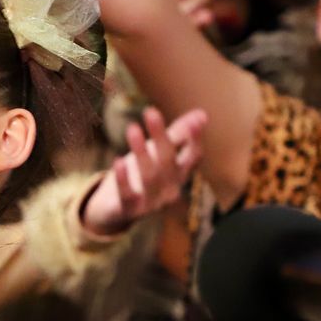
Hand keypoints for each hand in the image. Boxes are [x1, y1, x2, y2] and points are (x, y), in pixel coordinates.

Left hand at [81, 106, 208, 236]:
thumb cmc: (142, 174)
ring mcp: (152, 202)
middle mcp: (171, 190)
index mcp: (180, 174)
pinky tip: (117, 161)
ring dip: (141, 153)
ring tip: (132, 128)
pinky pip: (128, 195)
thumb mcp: (159, 152)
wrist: (117, 209)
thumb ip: (179, 134)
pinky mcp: (130, 210)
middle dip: (160, 137)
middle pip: (168, 162)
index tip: (195, 121)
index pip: (194, 157)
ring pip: (149, 177)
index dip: (195, 140)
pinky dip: (123, 179)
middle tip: (150, 111)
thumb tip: (202, 114)